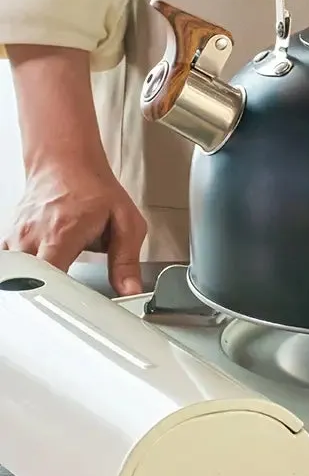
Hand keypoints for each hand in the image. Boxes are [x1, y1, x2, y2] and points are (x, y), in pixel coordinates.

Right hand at [4, 45, 144, 295]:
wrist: (66, 161)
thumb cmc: (94, 188)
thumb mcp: (125, 220)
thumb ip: (127, 259)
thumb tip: (131, 289)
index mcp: (62, 234)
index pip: (47, 279)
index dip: (56, 302)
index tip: (70, 313)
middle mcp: (32, 237)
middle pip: (26, 284)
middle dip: (42, 301)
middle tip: (60, 314)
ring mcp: (16, 239)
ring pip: (16, 277)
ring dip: (33, 288)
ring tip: (51, 297)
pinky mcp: (9, 241)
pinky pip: (12, 268)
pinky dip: (24, 277)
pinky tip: (38, 281)